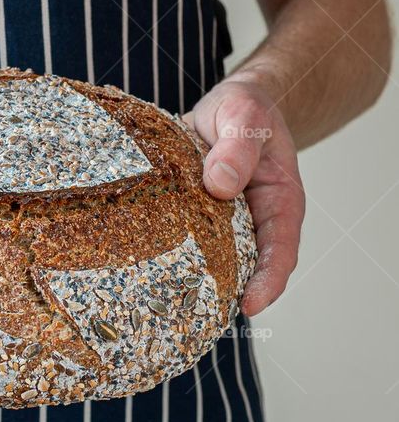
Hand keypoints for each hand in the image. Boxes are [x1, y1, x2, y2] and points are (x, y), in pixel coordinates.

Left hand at [185, 77, 304, 315]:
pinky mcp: (193, 218)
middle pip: (244, 266)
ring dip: (191, 280)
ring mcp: (222, 223)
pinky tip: (141, 268)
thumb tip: (220, 184)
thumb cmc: (245, 109)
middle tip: (195, 315)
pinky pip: (181, 241)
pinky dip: (166, 255)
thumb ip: (237, 146)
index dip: (268, 280)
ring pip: (209, 260)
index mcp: (279, 202)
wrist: (227, 106)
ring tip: (164, 305)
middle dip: (223, 293)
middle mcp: (252, 221)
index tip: (250, 304)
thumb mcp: (244, 114)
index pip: (280, 249)